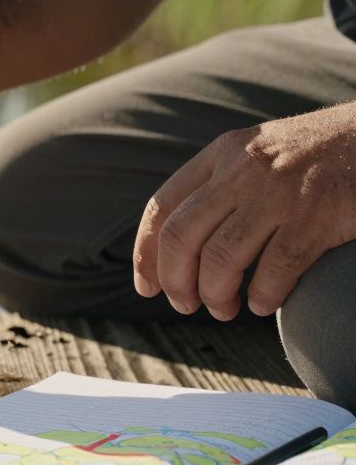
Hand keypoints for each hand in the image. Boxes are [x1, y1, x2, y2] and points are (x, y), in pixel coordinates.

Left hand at [133, 103, 355, 319]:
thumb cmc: (317, 156)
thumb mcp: (257, 154)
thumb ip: (217, 187)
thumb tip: (175, 248)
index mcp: (221, 154)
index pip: (161, 207)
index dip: (146, 255)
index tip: (147, 288)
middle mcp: (243, 170)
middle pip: (181, 238)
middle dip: (175, 282)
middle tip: (185, 306)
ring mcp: (279, 193)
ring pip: (221, 260)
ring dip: (215, 296)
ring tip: (225, 310)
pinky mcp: (316, 217)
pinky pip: (274, 271)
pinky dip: (263, 297)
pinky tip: (264, 304)